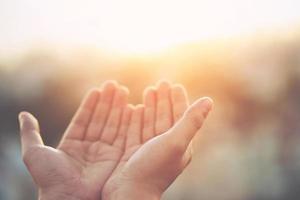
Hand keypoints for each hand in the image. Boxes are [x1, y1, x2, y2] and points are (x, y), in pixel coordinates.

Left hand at [19, 81, 132, 199]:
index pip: (83, 119)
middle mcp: (89, 147)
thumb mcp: (34, 152)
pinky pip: (121, 135)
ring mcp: (103, 152)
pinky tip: (128, 106)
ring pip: (112, 124)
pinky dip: (125, 121)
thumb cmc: (49, 178)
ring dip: (117, 107)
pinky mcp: (115, 157)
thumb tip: (23, 114)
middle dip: (107, 102)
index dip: (90, 105)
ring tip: (122, 90)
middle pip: (100, 119)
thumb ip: (30, 133)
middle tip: (113, 85)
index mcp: (72, 145)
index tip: (96, 90)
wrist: (68, 198)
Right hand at [102, 81, 212, 199]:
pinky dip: (136, 118)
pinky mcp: (134, 152)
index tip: (174, 85)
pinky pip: (136, 130)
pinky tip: (134, 108)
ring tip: (148, 91)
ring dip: (150, 106)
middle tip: (161, 83)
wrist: (128, 194)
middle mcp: (166, 147)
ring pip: (151, 122)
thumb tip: (208, 100)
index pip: (180, 117)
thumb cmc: (153, 169)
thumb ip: (192, 121)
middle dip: (163, 100)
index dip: (178, 100)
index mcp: (180, 145)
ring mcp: (149, 149)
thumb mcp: (176, 142)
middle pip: (165, 117)